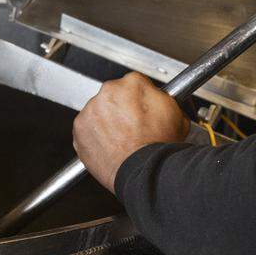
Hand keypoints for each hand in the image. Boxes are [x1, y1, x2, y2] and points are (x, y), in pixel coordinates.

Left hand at [73, 72, 189, 191]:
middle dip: (120, 109)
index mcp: (133, 83)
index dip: (139, 100)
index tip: (140, 110)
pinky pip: (86, 128)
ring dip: (106, 121)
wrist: (143, 170)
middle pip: (114, 95)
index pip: (134, 84)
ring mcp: (91, 110)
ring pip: (98, 111)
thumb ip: (162, 99)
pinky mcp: (80, 128)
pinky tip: (109, 145)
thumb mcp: (176, 113)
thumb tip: (158, 98)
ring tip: (120, 139)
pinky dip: (94, 136)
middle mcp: (109, 91)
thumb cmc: (159, 145)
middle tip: (131, 127)